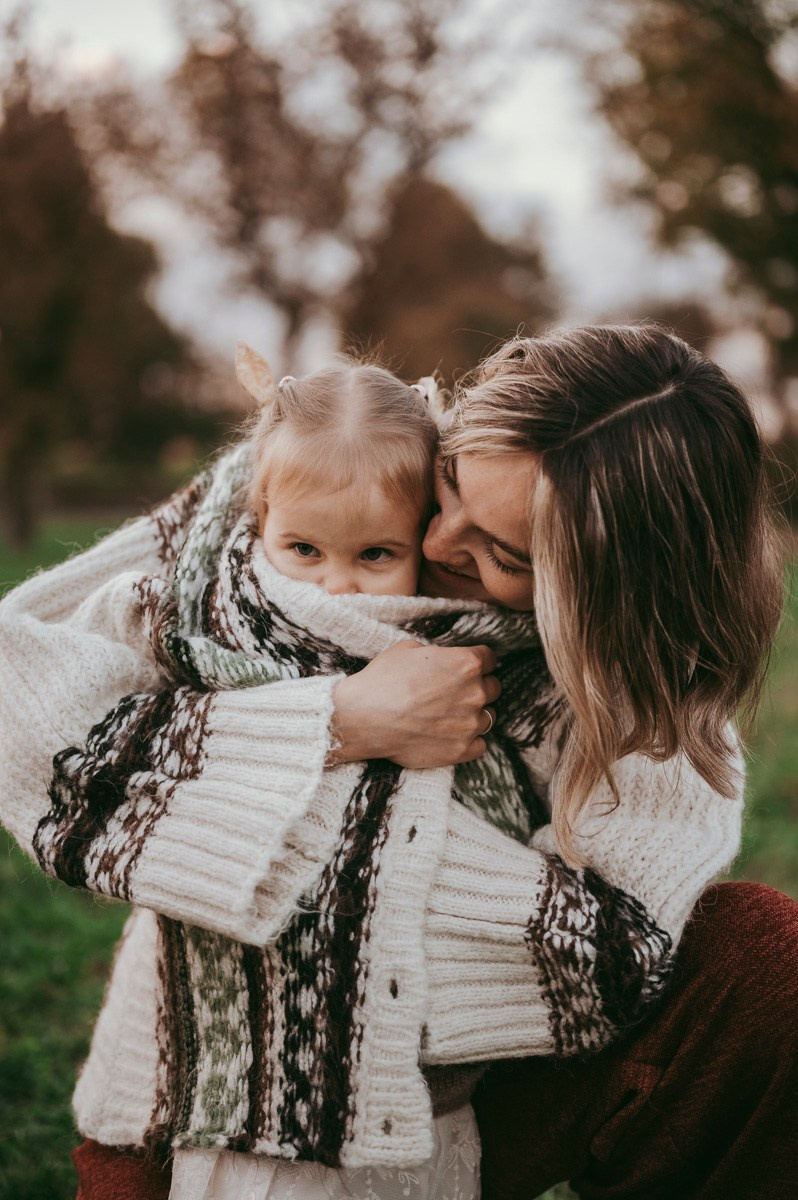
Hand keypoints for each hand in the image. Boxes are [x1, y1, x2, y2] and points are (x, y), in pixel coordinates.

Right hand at [330, 639, 499, 767]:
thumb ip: (437, 654)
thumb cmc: (383, 679)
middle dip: (478, 687)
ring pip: (488, 717)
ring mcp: (470, 724)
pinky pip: (480, 745)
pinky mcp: (462, 750)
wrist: (363, 719)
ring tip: (450, 716)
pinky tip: (450, 735)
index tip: (466, 668)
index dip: (476, 662)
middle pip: (493, 688)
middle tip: (455, 692)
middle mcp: (476, 693)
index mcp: (467, 663)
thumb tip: (441, 660)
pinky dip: (469, 741)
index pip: (489, 659)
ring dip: (474, 715)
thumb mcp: (409, 649)